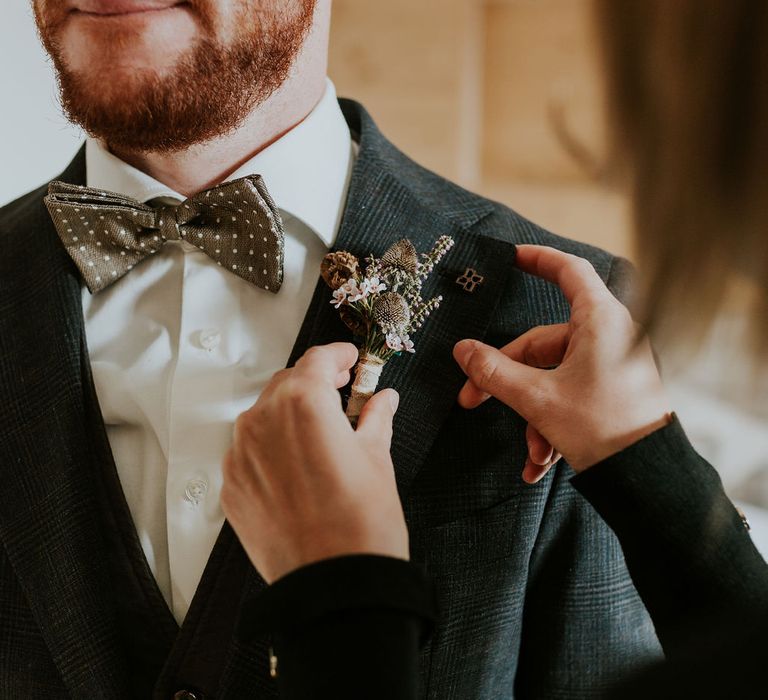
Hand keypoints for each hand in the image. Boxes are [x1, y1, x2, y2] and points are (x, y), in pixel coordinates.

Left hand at [221, 342, 407, 583]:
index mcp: (303, 404)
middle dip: (315, 382)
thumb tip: (382, 400)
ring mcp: (240, 454)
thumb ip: (375, 419)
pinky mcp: (231, 485)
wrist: (334, 587)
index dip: (337, 355)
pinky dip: (272, 446)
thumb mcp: (378, 459)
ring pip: (264, 413)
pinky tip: (298, 464)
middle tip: (342, 392)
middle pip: (288, 382)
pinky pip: (250, 450)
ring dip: (290, 412)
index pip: (317, 359)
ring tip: (320, 431)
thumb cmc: (362, 526)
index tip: (350, 360)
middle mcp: (263, 420)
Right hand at [453, 245, 670, 479]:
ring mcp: (611, 366)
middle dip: (506, 380)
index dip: (538, 259)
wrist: (648, 482)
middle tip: (472, 400)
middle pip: (541, 343)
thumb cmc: (604, 431)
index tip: (512, 257)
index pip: (568, 271)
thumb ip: (495, 372)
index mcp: (599, 322)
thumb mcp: (538, 399)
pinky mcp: (612, 392)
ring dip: (531, 415)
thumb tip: (463, 351)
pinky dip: (551, 424)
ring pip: (552, 378)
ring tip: (532, 454)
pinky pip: (570, 397)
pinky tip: (540, 462)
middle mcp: (608, 337)